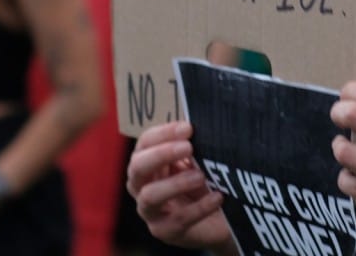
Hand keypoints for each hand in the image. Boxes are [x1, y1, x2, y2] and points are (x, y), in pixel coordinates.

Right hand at [126, 121, 234, 251]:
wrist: (216, 218)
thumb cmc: (201, 181)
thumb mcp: (195, 160)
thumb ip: (192, 145)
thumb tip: (200, 124)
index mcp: (147, 162)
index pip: (145, 143)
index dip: (163, 133)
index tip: (187, 128)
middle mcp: (141, 185)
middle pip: (138, 167)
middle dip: (162, 154)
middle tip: (188, 147)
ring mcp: (150, 210)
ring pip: (150, 195)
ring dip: (175, 183)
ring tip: (200, 176)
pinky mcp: (165, 231)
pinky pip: (178, 219)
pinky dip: (200, 207)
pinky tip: (217, 197)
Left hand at [330, 80, 355, 243]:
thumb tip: (354, 96)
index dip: (350, 91)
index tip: (346, 97)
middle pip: (353, 114)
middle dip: (338, 113)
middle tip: (339, 118)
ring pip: (344, 151)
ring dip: (340, 149)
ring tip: (347, 150)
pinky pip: (348, 183)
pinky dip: (346, 179)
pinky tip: (355, 177)